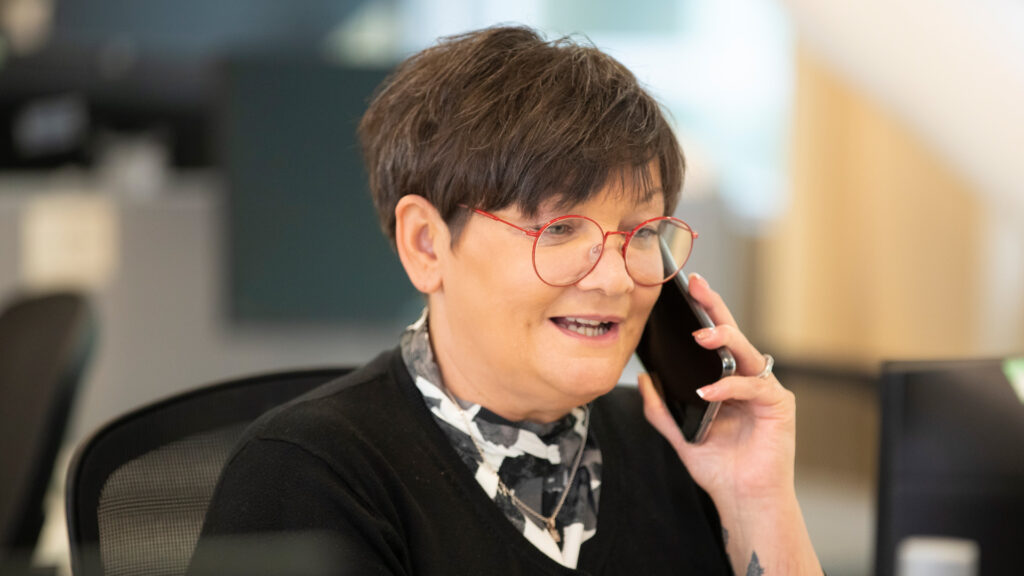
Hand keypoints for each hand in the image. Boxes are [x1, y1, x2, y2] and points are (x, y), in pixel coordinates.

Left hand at [638, 273, 796, 504]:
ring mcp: (765, 390)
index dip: (705, 312)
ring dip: (724, 341)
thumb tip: (644, 380)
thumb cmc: (719, 468)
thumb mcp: (681, 434)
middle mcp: (748, 380)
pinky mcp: (779, 406)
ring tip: (701, 336)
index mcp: (728, 382)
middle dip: (716, 309)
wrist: (742, 500)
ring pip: (746, 353)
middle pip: (733, 335)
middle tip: (699, 288)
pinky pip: (753, 387)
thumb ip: (662, 409)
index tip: (689, 287)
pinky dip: (729, 387)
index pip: (716, 340)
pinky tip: (708, 392)